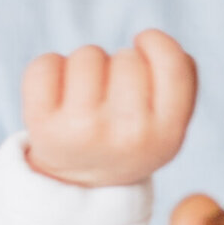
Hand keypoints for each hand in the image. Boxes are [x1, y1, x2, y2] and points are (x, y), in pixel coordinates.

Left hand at [22, 29, 196, 185]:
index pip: (172, 63)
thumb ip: (180, 80)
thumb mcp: (168, 120)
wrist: (80, 182)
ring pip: (88, 56)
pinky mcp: (43, 125)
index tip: (144, 44)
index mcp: (167, 134)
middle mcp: (128, 135)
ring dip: (86, 66)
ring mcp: (83, 130)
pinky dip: (50, 70)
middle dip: (119, 63)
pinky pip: (46, 64)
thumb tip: (153, 42)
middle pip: (127, 57)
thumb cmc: (128, 135)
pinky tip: (57, 95)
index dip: (156, 42)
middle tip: (112, 93)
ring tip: (86, 95)